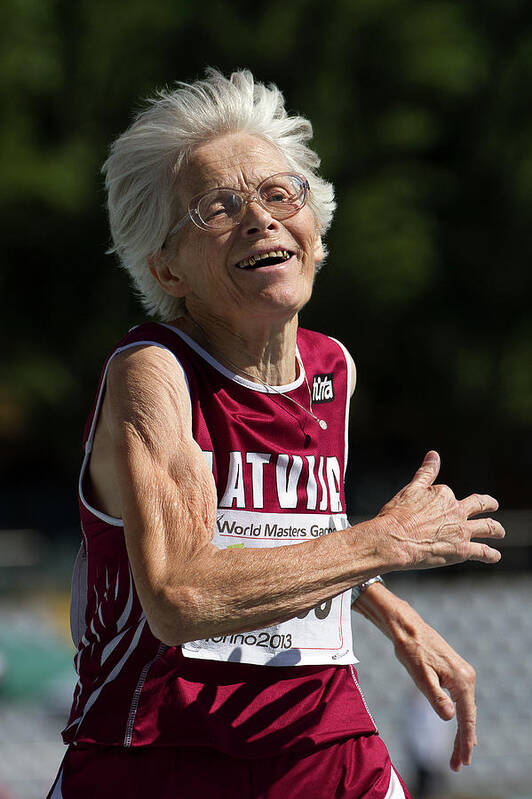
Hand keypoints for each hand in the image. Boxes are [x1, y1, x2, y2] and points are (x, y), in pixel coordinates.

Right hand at [378, 451, 504, 569]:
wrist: (394, 540)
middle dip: (489, 504)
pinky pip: (483, 552)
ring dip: (497, 529)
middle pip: (480, 504)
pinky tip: (495, 556)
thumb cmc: (398, 515)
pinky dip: (491, 554)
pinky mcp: (462, 550)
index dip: (442, 501)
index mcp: (443, 494)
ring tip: (500, 531)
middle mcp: (456, 510)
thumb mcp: (411, 489)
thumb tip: (434, 454)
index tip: (435, 507)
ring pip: (488, 527)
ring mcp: (461, 531)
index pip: (448, 495)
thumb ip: (426, 472)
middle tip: (493, 505)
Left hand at [393, 613, 477, 770]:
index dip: (466, 742)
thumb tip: (450, 718)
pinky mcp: (456, 672)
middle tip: (458, 765)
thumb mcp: (421, 676)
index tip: (464, 761)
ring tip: (458, 755)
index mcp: (461, 679)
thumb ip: (436, 697)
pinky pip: (462, 700)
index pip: (466, 718)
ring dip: (462, 731)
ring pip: (466, 709)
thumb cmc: (412, 651)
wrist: (408, 629)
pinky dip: (460, 716)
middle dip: (464, 742)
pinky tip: (458, 727)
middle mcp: (467, 676)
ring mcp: (463, 674)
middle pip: (469, 716)